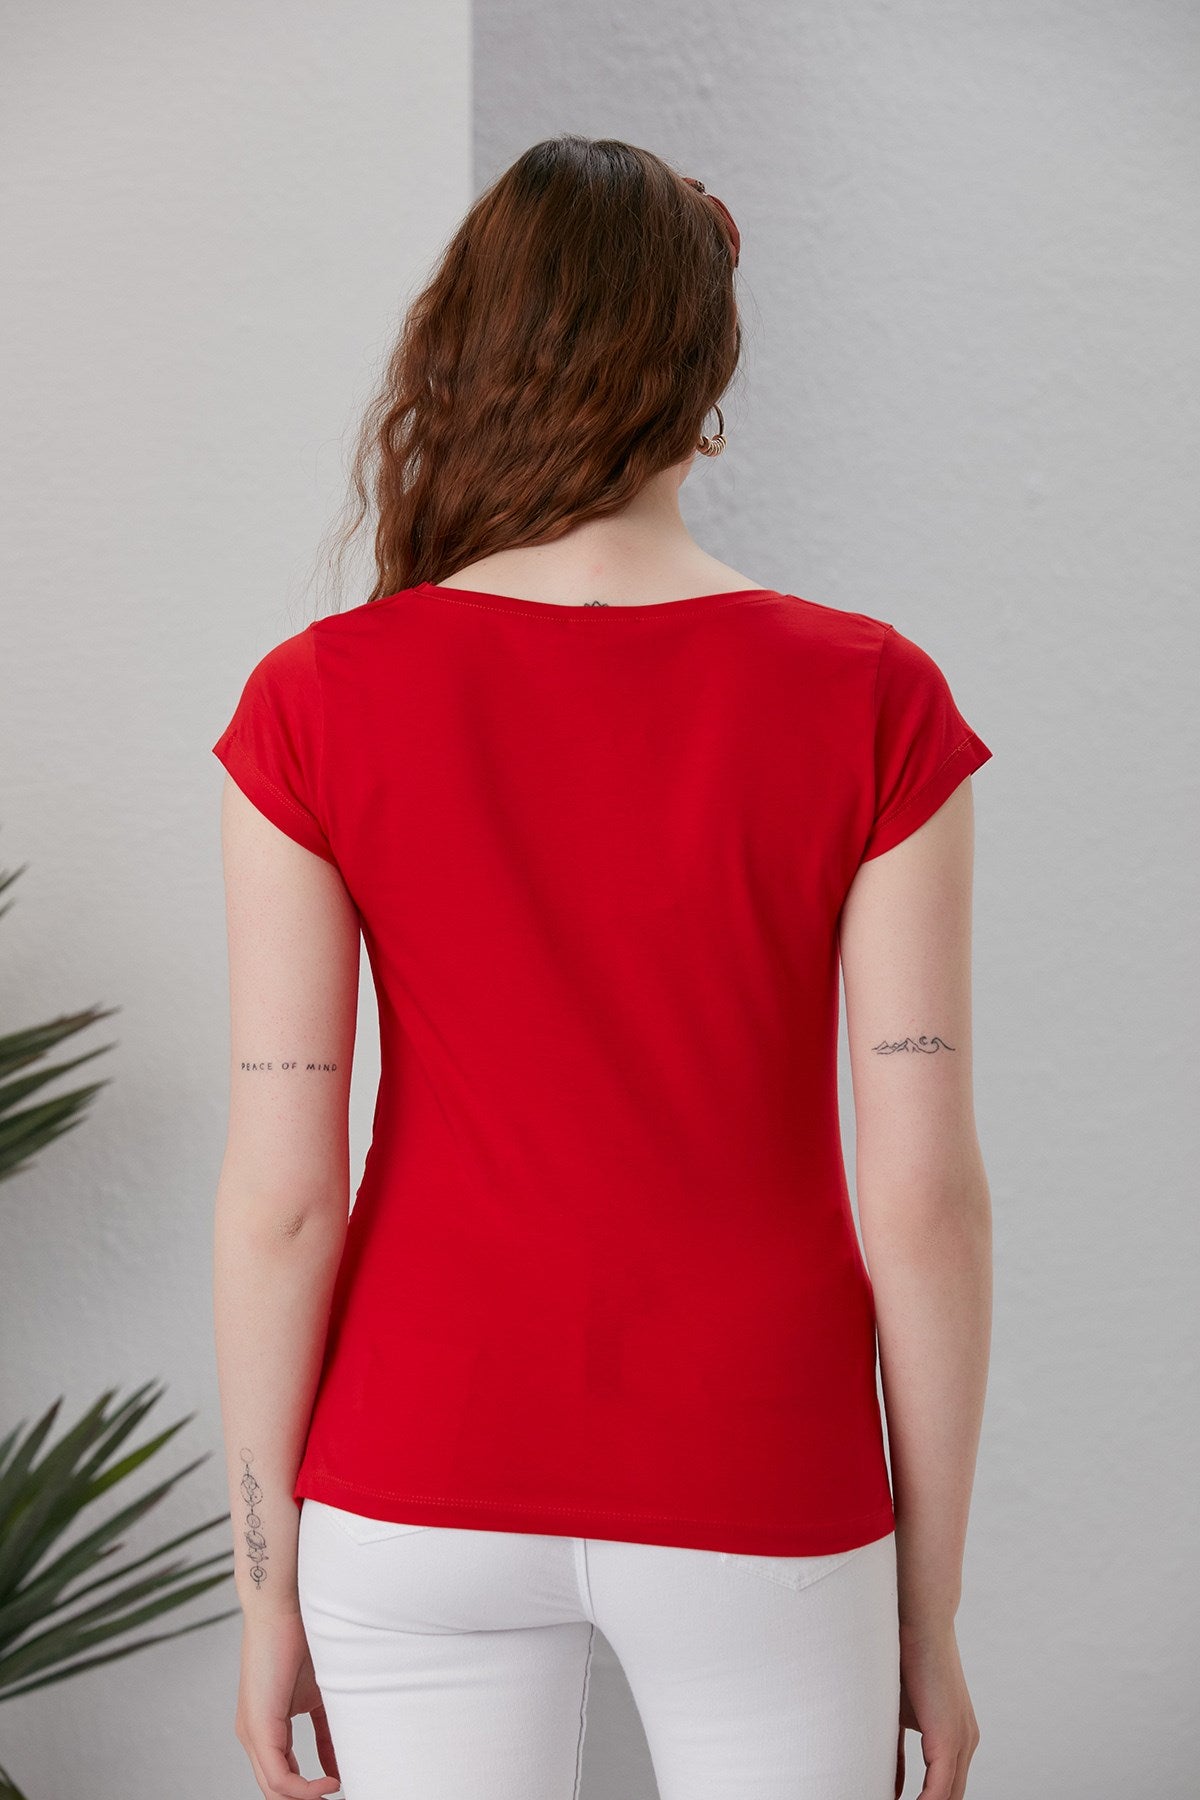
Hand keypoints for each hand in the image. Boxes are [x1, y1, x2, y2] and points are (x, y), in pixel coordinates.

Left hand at [235, 1609, 342, 1798]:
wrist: (284, 1605)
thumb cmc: (303, 1637)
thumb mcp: (320, 1692)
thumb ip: (327, 1727)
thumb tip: (344, 1756)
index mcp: (266, 1725)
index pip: (285, 1773)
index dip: (310, 1789)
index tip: (340, 1787)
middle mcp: (253, 1733)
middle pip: (277, 1788)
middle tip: (338, 1798)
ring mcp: (252, 1732)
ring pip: (275, 1788)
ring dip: (307, 1799)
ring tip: (336, 1795)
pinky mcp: (258, 1727)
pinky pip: (278, 1776)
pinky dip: (304, 1789)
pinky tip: (330, 1784)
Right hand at [894, 1620, 979, 1798]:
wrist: (918, 1620)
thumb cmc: (902, 1659)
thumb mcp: (898, 1716)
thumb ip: (898, 1753)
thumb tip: (892, 1788)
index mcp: (957, 1737)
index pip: (945, 1790)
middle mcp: (966, 1743)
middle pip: (949, 1799)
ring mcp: (962, 1742)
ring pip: (947, 1799)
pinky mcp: (950, 1740)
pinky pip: (938, 1792)